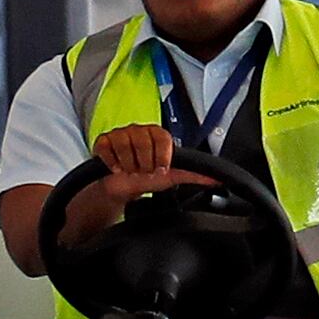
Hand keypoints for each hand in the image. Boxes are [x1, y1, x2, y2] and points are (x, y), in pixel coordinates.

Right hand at [60, 125, 210, 248]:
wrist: (124, 188)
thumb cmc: (148, 178)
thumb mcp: (172, 178)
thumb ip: (193, 176)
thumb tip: (216, 179)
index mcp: (158, 135)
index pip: (163, 138)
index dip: (160, 157)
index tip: (159, 171)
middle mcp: (140, 130)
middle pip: (142, 142)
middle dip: (143, 164)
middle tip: (142, 172)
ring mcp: (121, 133)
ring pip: (124, 146)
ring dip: (127, 165)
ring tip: (130, 170)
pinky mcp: (103, 140)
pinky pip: (105, 148)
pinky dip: (111, 163)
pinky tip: (116, 168)